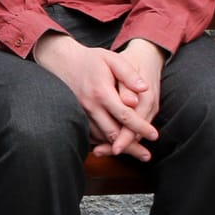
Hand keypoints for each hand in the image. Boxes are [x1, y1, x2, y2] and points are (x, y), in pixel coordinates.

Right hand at [31, 31, 158, 160]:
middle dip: (131, 146)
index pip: (125, 116)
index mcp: (101, 92)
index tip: (154, 136)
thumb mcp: (112, 59)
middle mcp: (89, 106)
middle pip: (113, 133)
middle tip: (146, 156)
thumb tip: (144, 89)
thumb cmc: (90, 59)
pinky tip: (114, 146)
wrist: (60, 59)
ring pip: (101, 137)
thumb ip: (129, 74)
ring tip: (134, 154)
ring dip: (118, 147)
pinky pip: (90, 134)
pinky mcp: (76, 115)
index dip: (141, 127)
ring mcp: (81, 112)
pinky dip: (103, 142)